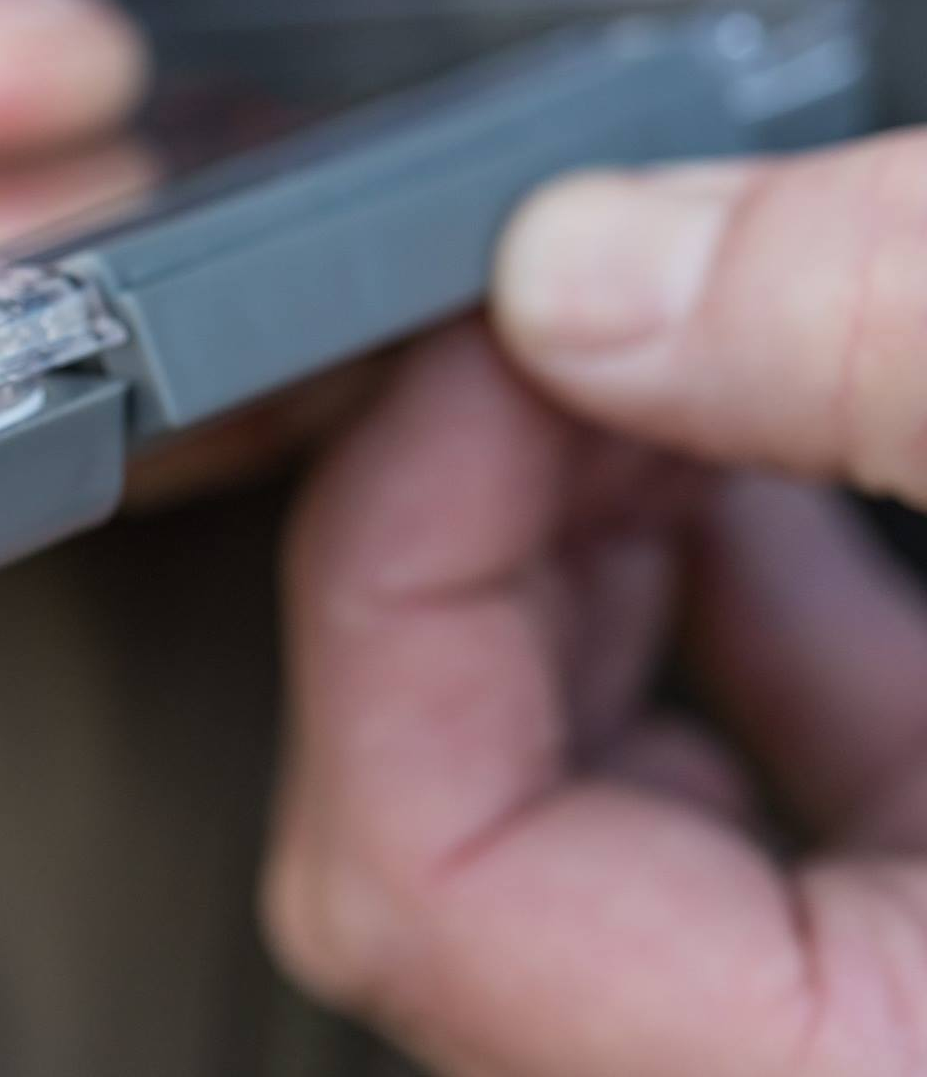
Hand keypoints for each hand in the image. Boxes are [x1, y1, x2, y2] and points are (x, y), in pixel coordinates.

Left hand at [267, 131, 926, 1074]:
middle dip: (472, 533)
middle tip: (542, 321)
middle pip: (466, 822)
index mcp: (875, 1075)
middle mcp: (851, 1060)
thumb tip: (594, 271)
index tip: (456, 359)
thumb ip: (882, 350)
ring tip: (644, 355)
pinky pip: (747, 772)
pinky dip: (710, 590)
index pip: (430, 888)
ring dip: (577, 540)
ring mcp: (890, 989)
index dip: (390, 585)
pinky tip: (736, 447)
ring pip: (588, 786)